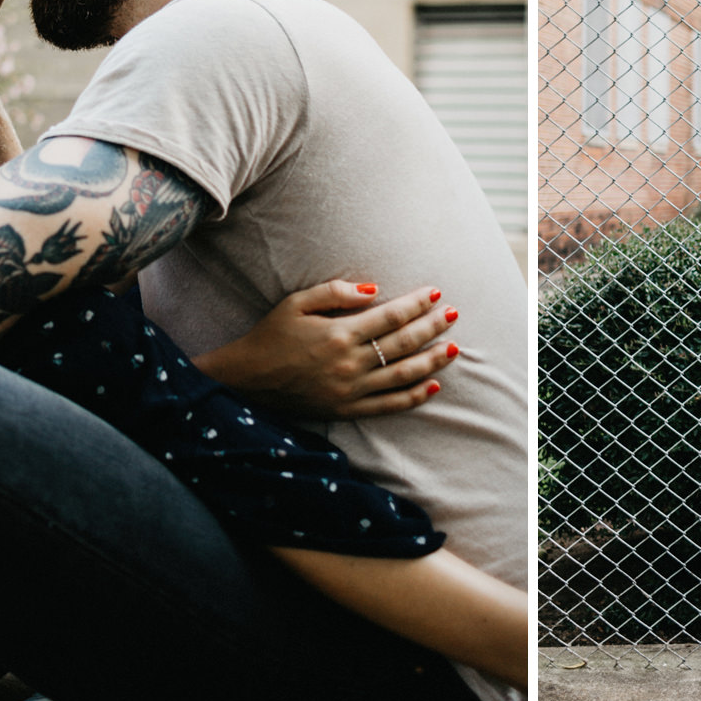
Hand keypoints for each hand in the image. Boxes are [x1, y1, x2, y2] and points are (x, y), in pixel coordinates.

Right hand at [195, 280, 458, 420]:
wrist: (246, 381)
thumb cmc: (271, 336)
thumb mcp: (296, 303)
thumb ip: (335, 293)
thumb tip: (374, 290)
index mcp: (339, 333)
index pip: (390, 316)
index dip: (416, 304)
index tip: (436, 294)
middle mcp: (349, 363)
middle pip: (403, 343)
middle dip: (432, 327)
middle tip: (454, 315)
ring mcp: (350, 390)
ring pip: (402, 375)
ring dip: (432, 361)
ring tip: (454, 348)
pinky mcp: (347, 410)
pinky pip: (388, 405)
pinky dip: (414, 397)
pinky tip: (433, 386)